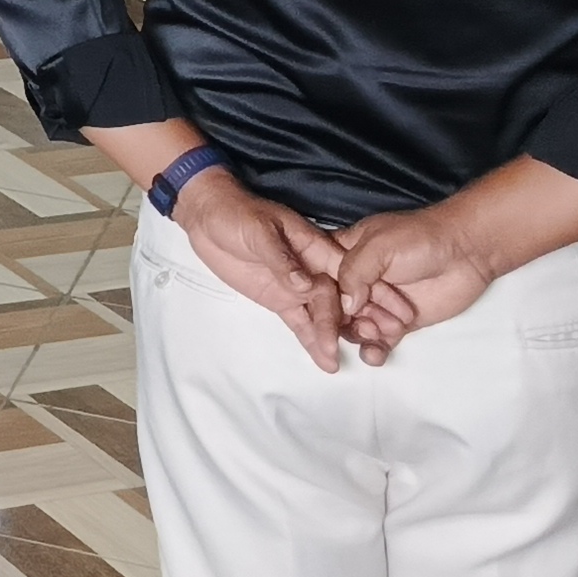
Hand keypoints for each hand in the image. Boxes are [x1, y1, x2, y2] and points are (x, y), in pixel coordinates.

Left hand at [171, 167, 348, 371]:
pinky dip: (310, 340)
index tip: (369, 320)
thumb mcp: (259, 230)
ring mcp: (296, 287)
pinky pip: (299, 321)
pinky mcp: (280, 300)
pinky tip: (323, 359)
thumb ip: (282, 258)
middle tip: (337, 349)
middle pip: (334, 300)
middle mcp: (312, 270)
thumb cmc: (237, 213)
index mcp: (315, 247)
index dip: (360, 296)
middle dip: (340, 324)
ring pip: (319, 315)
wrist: (208, 217)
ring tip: (333, 362)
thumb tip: (306, 285)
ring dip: (327, 337)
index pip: (343, 274)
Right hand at [329, 198, 506, 363]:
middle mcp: (355, 281)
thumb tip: (344, 305)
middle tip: (358, 323)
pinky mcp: (397, 323)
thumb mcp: (379, 246)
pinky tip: (377, 353)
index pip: (315, 278)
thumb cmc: (420, 239)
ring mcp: (376, 303)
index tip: (316, 309)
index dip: (312, 296)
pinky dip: (373, 351)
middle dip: (338, 322)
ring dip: (361, 334)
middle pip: (331, 309)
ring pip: (353, 328)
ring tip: (378, 331)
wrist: (467, 253)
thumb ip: (355, 272)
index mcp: (342, 254)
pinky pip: (378, 342)